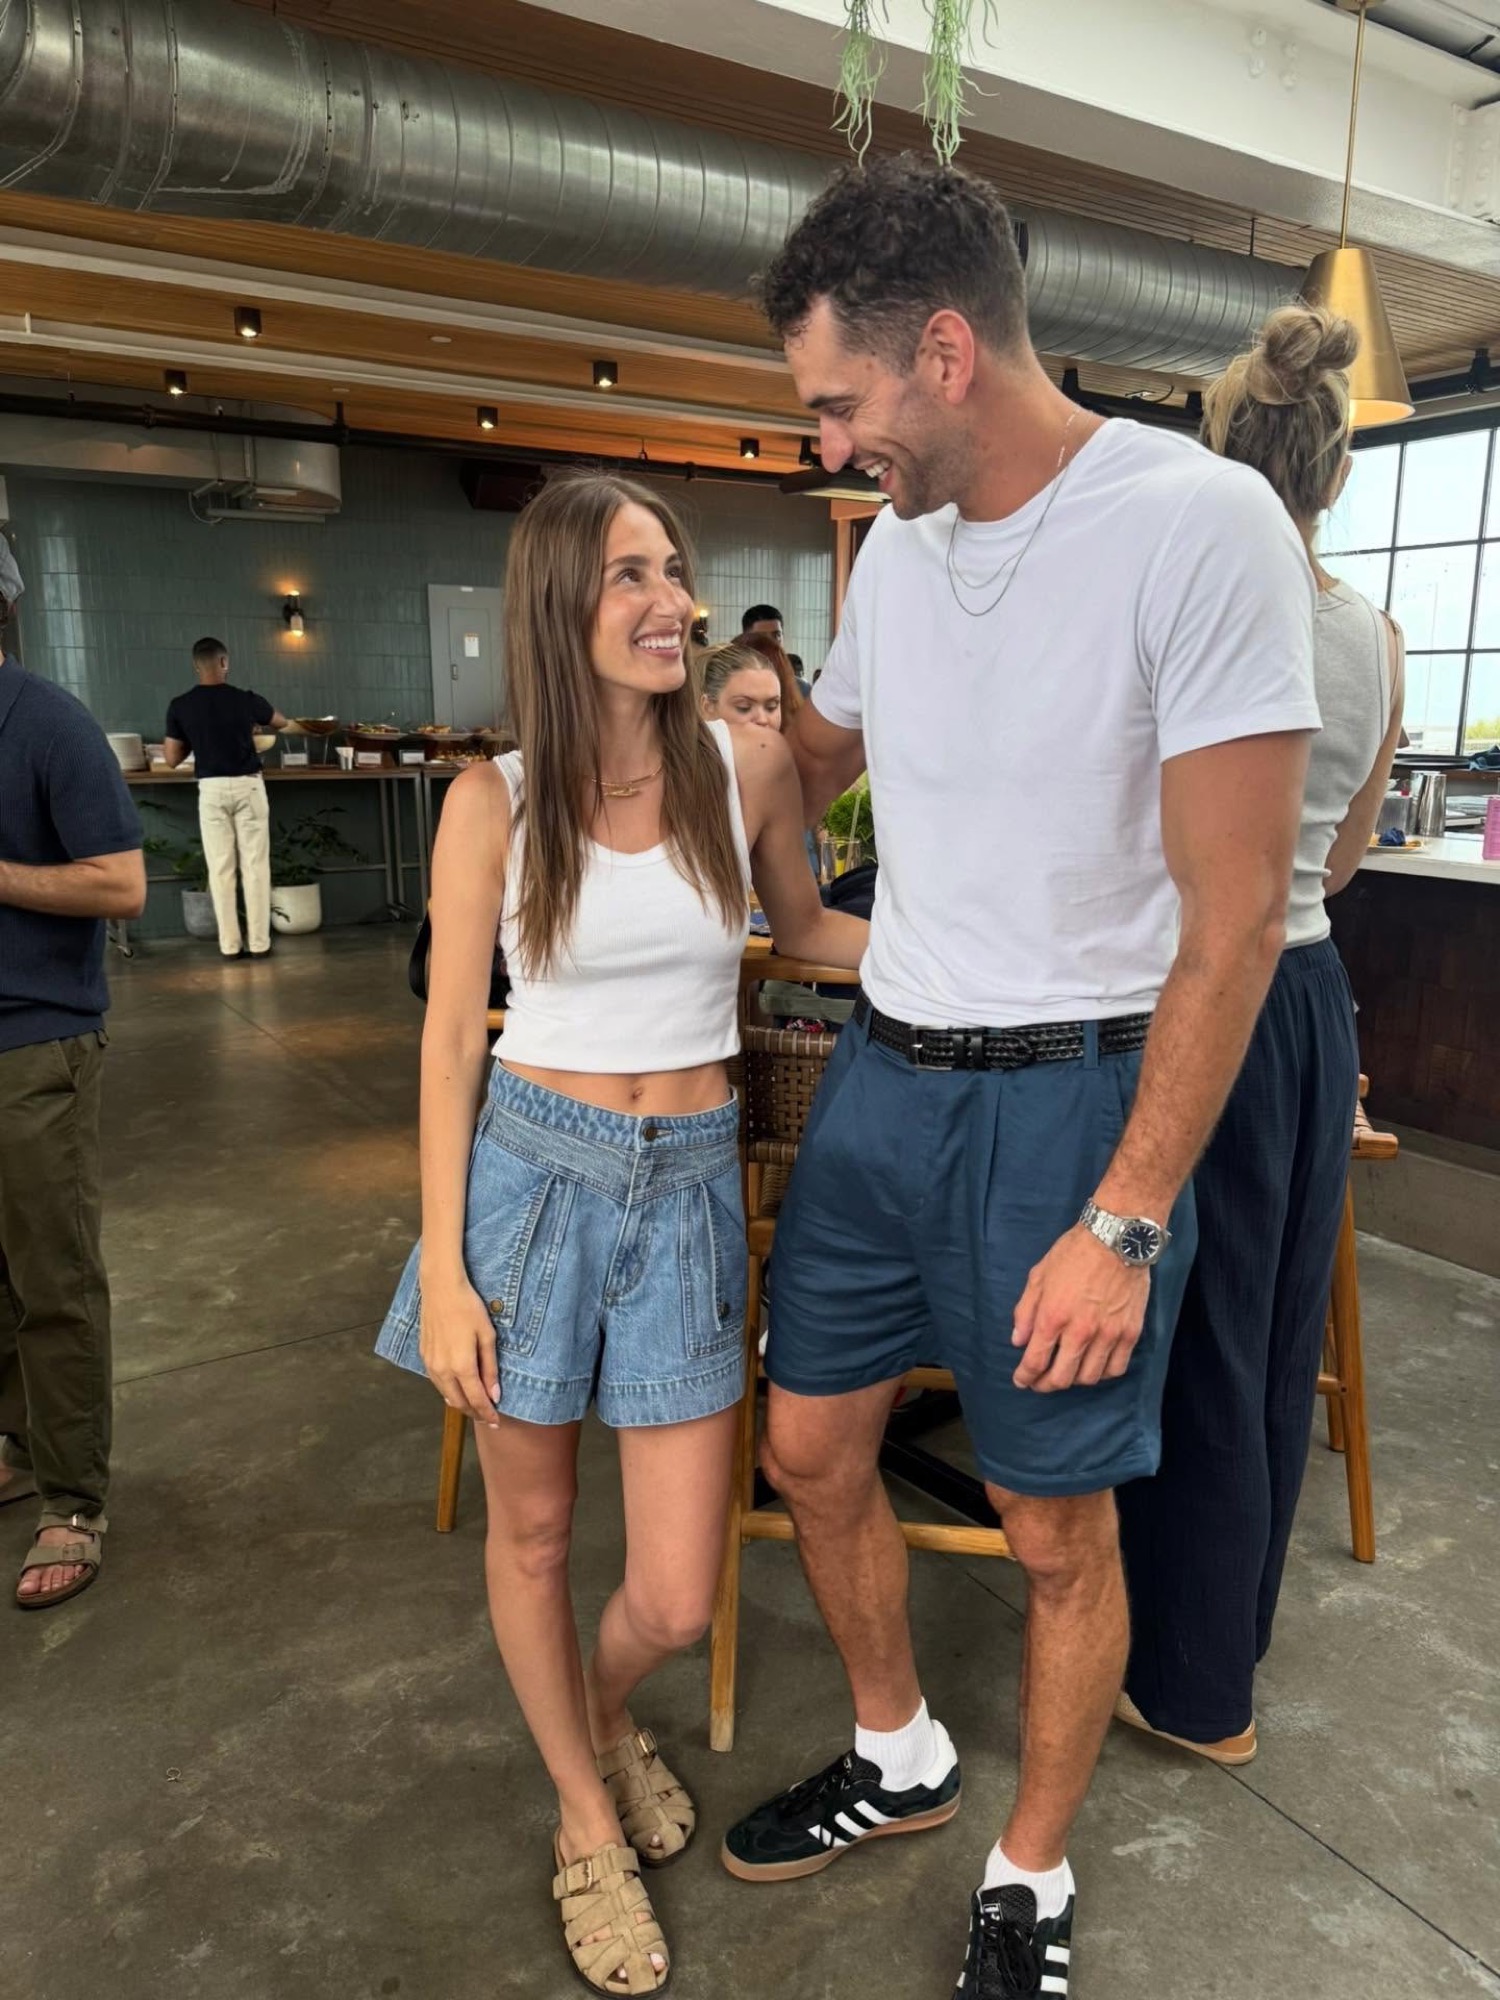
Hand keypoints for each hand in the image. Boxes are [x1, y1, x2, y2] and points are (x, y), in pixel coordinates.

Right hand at [419, 1279, 500, 1425]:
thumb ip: (490, 1368)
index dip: (487, 1413)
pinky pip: (436, 1382)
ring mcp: (431, 1364)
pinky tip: (457, 1389)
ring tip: (474, 1407)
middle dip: (474, 1412)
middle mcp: (443, 1369)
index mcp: (462, 1365)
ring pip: (445, 1394)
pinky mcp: (424, 1356)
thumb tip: (494, 1394)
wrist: (441, 1289)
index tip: (496, 1422)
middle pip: (459, 1402)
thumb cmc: (468, 1308)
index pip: (477, 1399)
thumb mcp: (487, 1336)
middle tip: (487, 1418)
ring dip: (460, 1404)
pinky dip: (448, 1391)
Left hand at [1010, 1224, 1149, 1392]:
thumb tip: (1018, 1341)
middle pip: (1062, 1378)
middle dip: (1046, 1385)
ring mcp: (1108, 1334)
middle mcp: (1080, 1331)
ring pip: (1089, 1378)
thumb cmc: (1074, 1253)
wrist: (1117, 1238)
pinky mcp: (1130, 1333)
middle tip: (1041, 1382)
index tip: (1021, 1381)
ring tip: (1067, 1372)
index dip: (1025, 1377)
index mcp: (1053, 1316)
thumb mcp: (1039, 1276)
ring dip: (1074, 1380)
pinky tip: (1094, 1365)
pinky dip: (1102, 1373)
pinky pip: (1116, 1368)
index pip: (1035, 1361)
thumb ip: (1025, 1312)